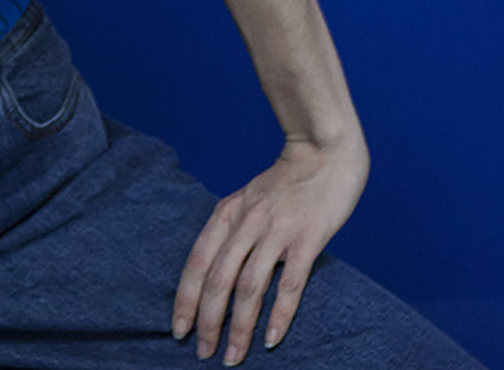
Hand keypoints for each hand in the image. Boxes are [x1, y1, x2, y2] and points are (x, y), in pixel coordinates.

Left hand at [171, 135, 368, 362]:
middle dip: (208, 320)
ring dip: (238, 326)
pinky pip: (289, 284)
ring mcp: (277, 231)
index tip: (179, 329)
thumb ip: (232, 230)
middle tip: (203, 352)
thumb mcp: (247, 199)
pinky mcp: (307, 239)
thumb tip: (215, 273)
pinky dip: (279, 314)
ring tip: (232, 356)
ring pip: (249, 287)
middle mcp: (246, 222)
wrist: (324, 153)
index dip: (185, 298)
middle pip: (218, 279)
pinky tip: (272, 339)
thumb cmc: (286, 182)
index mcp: (227, 212)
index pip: (197, 262)